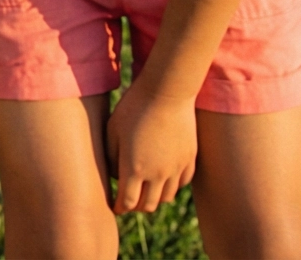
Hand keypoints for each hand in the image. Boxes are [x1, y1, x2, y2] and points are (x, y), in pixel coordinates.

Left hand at [104, 88, 197, 214]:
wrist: (167, 92)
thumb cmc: (134, 107)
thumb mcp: (113, 130)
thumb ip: (111, 156)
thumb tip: (115, 175)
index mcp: (134, 168)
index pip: (127, 201)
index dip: (120, 207)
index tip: (116, 208)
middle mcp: (157, 174)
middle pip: (148, 204)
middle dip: (137, 206)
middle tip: (130, 201)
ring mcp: (176, 167)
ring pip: (166, 197)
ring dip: (155, 198)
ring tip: (147, 191)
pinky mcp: (189, 159)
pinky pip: (182, 183)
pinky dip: (172, 186)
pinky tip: (165, 179)